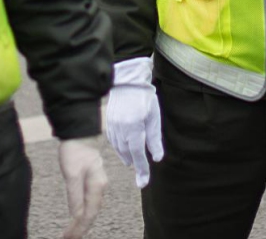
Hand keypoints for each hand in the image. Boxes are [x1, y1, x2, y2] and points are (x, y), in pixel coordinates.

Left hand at [58, 136, 106, 238]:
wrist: (80, 131)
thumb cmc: (76, 149)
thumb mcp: (72, 173)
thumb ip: (75, 195)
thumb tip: (77, 215)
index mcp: (97, 186)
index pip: (88, 214)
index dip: (79, 228)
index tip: (69, 238)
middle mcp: (100, 187)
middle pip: (91, 213)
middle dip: (81, 228)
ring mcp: (96, 184)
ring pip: (90, 208)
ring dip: (81, 222)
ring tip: (71, 233)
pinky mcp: (91, 180)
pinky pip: (88, 201)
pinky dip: (82, 212)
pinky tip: (77, 217)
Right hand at [103, 57, 164, 187]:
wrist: (127, 81)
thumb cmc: (144, 98)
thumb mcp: (154, 118)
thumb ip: (155, 139)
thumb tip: (157, 158)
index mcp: (135, 129)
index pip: (139, 155)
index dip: (142, 170)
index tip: (144, 183)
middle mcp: (121, 130)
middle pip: (128, 154)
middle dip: (135, 164)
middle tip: (141, 175)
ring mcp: (113, 127)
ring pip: (119, 148)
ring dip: (127, 156)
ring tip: (132, 162)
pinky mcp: (108, 123)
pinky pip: (113, 140)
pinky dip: (119, 147)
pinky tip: (123, 149)